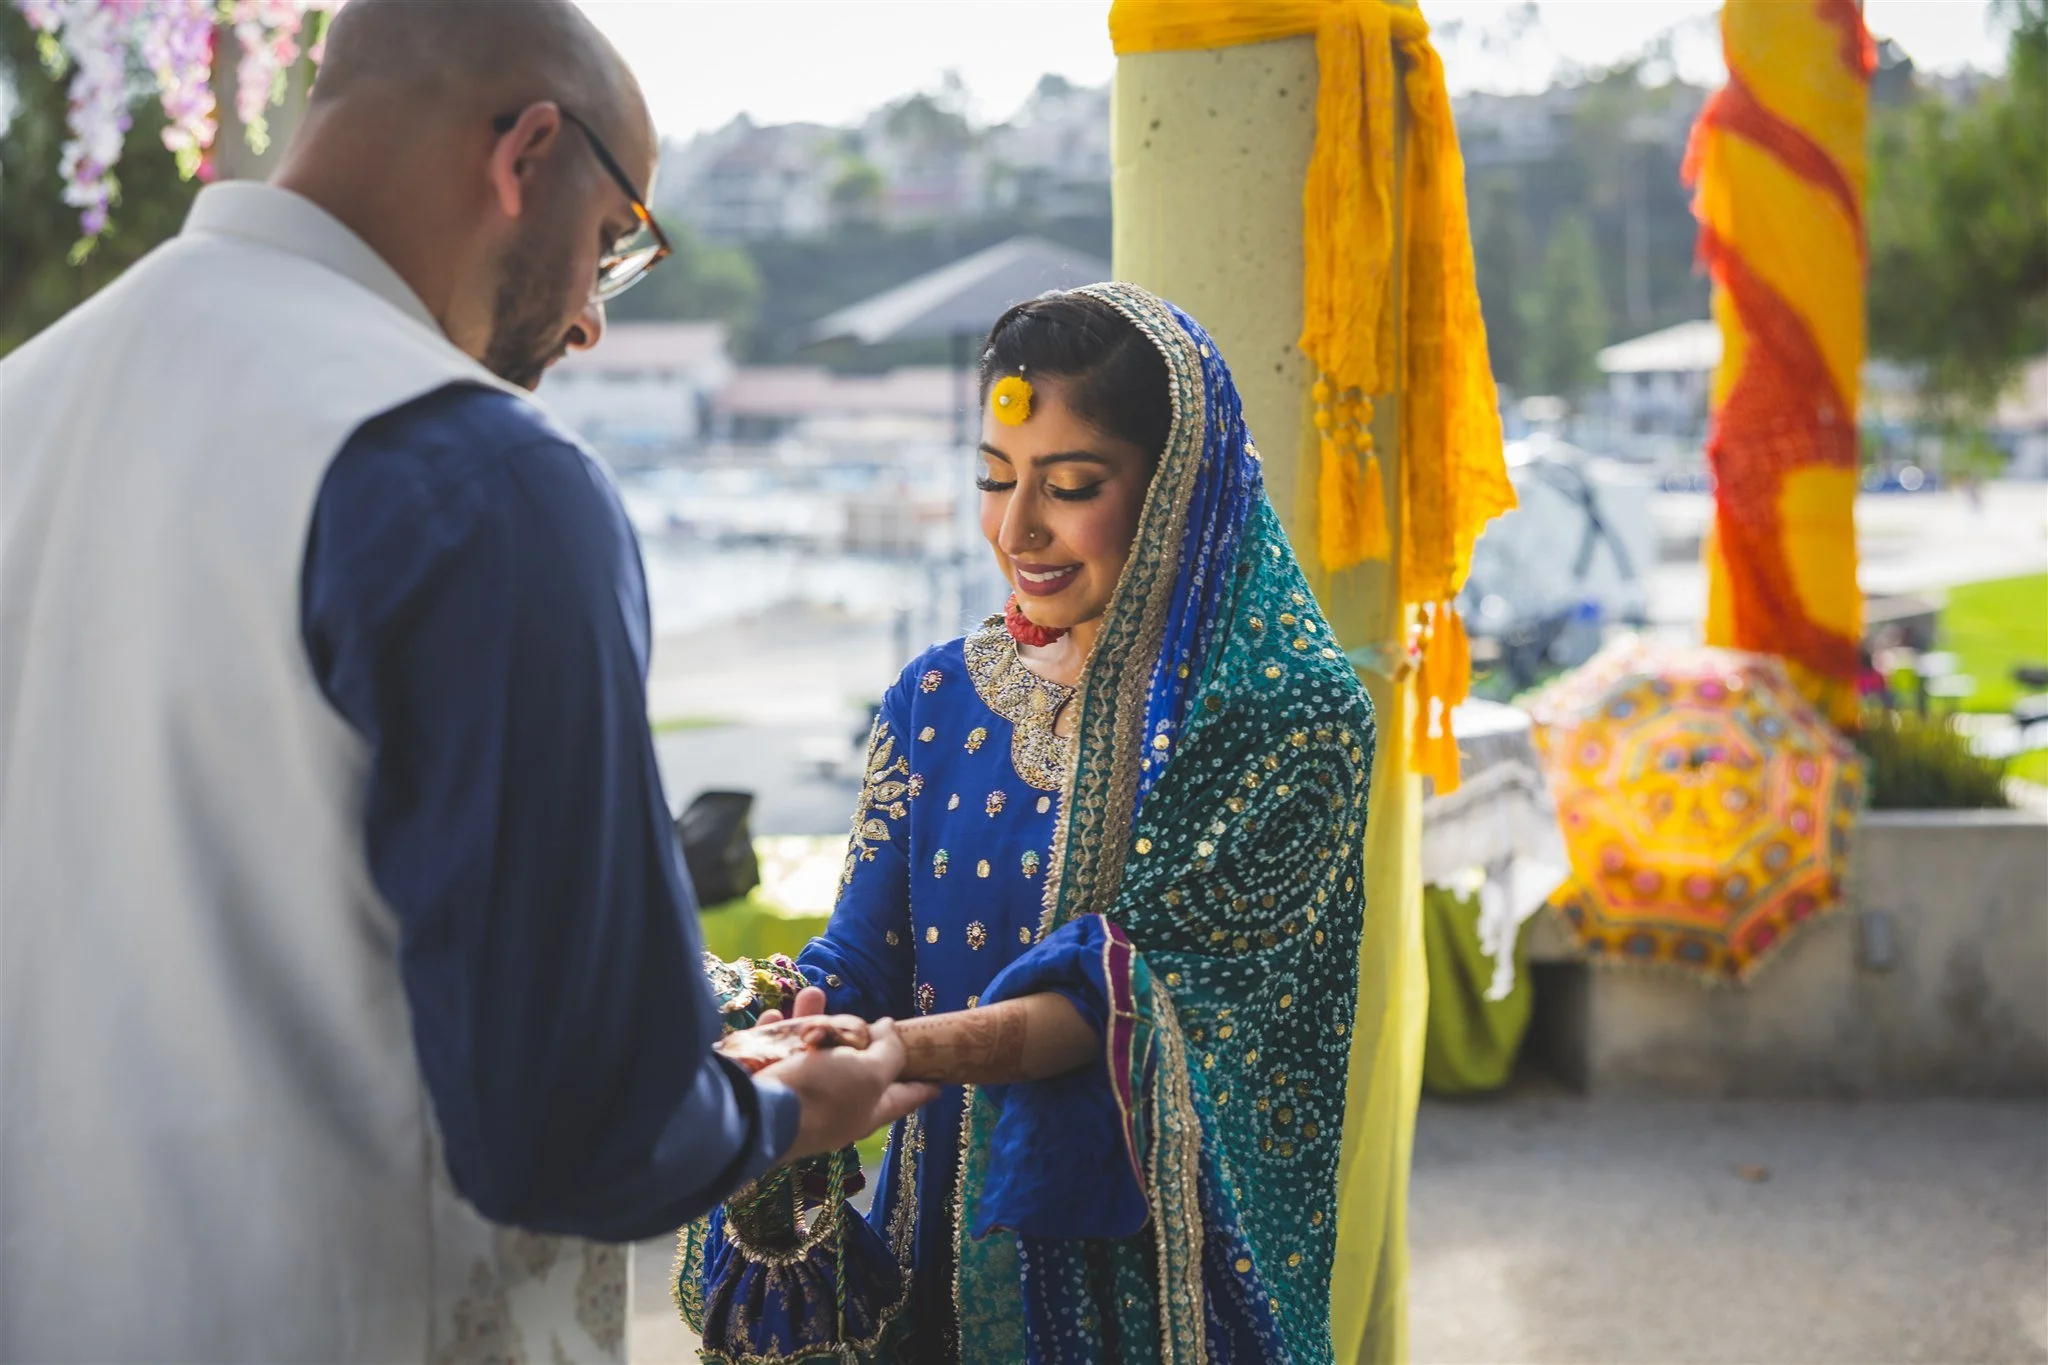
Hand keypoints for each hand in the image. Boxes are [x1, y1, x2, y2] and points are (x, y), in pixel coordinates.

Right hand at [757, 990, 936, 1160]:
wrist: (754, 1114)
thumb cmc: (822, 1095)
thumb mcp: (870, 1073)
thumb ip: (888, 1052)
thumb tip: (890, 1028)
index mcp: (867, 1111)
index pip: (904, 1097)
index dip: (923, 1086)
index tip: (941, 1080)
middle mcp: (836, 1104)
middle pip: (857, 1065)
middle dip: (859, 1036)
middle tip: (866, 1023)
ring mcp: (801, 1093)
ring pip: (816, 1048)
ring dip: (814, 1019)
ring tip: (813, 995)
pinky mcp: (769, 1080)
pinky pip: (777, 1048)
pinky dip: (777, 1029)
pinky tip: (775, 1015)